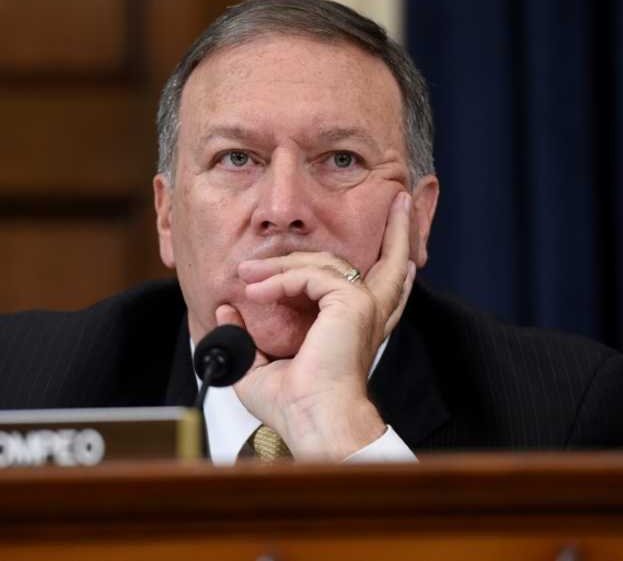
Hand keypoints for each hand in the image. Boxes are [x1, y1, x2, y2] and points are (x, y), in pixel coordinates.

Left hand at [215, 191, 416, 459]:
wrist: (314, 421)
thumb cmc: (294, 406)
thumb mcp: (258, 365)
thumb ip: (244, 336)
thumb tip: (224, 310)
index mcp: (358, 327)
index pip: (371, 284)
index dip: (331, 269)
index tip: (323, 261)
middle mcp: (369, 312)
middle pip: (392, 260)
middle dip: (397, 229)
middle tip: (398, 201)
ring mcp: (363, 305)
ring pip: (324, 261)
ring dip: (281, 262)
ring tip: (247, 271)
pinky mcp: (350, 302)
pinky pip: (308, 274)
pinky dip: (278, 279)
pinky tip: (255, 290)